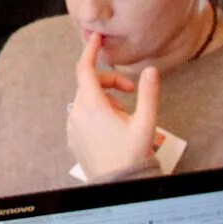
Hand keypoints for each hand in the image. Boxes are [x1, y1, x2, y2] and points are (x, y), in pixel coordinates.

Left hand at [66, 31, 161, 179]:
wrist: (118, 185)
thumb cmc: (132, 154)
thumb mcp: (146, 122)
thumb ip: (149, 93)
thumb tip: (150, 71)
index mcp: (92, 106)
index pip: (85, 69)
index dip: (90, 51)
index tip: (95, 38)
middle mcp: (77, 113)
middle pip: (89, 84)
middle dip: (110, 81)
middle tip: (130, 91)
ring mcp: (72, 126)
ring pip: (86, 100)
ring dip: (104, 98)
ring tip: (124, 115)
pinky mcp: (73, 137)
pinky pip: (82, 115)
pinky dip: (96, 112)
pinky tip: (112, 126)